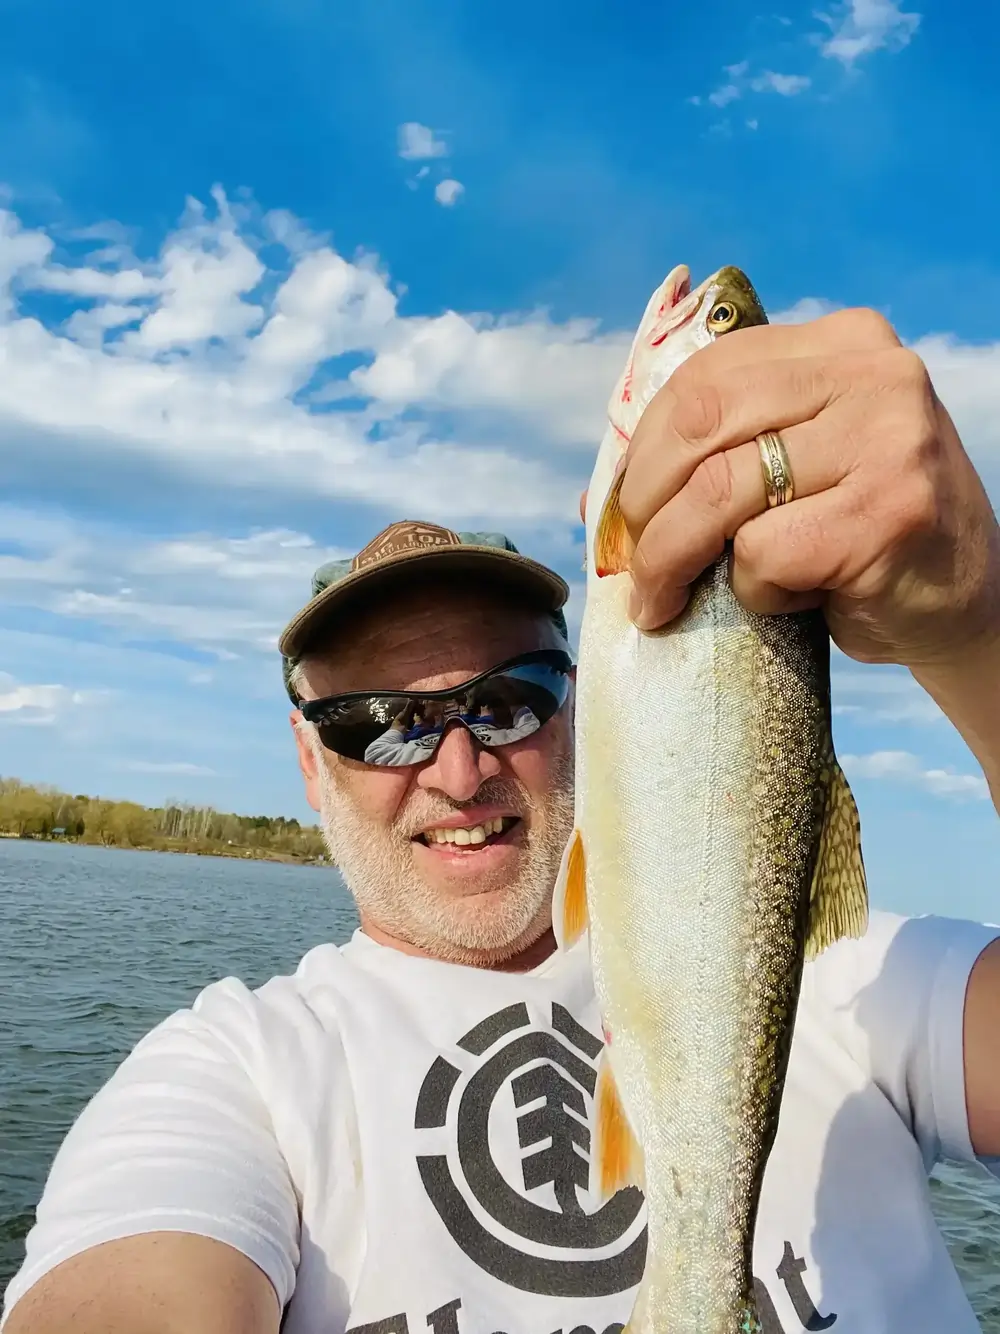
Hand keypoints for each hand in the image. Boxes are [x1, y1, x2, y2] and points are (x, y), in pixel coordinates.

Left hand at [596, 307, 999, 671]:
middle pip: (701, 422)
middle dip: (645, 505)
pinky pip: (766, 552)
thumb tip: (598, 500)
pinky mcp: (889, 511)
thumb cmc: (858, 538)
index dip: (644, 450)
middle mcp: (872, 372)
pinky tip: (788, 600)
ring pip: (721, 492)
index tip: (626, 509)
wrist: (963, 604)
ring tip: (664, 601)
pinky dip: (752, 592)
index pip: (705, 375)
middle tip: (634, 566)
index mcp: (841, 342)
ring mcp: (887, 437)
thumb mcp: (798, 469)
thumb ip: (724, 454)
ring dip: (673, 561)